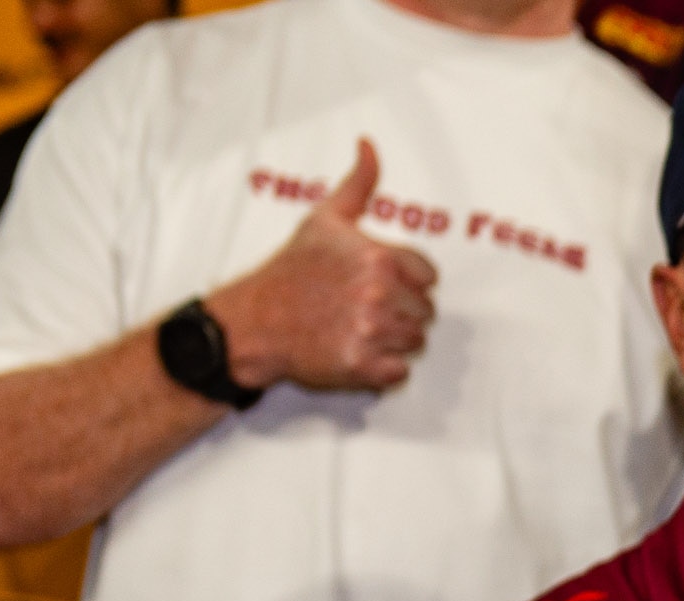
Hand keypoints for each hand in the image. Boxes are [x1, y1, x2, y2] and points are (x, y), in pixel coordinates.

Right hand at [204, 139, 438, 393]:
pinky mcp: (363, 366)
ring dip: (392, 339)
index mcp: (378, 258)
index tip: (378, 282)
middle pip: (425, 312)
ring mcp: (372, 332)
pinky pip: (400, 372)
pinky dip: (383, 369)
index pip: (429, 277)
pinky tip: (355, 350)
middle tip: (361, 307)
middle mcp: (378, 294)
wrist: (254, 321)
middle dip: (400, 311)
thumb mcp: (325, 220)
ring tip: (356, 327)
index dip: (406, 281)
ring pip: (416, 341)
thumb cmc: (291, 271)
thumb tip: (369, 145)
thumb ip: (358, 184)